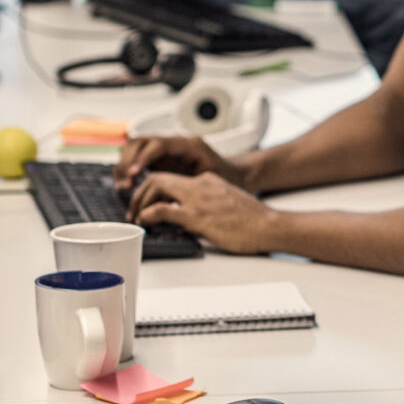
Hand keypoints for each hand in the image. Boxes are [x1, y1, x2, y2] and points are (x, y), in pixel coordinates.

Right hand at [115, 134, 246, 192]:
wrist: (237, 174)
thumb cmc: (229, 179)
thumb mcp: (215, 182)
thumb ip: (195, 187)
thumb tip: (177, 201)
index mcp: (189, 145)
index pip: (159, 145)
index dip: (144, 158)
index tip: (134, 174)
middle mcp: (175, 144)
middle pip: (141, 142)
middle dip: (129, 162)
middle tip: (126, 184)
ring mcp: (167, 150)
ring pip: (136, 148)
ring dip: (125, 165)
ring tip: (123, 186)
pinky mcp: (162, 159)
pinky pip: (139, 158)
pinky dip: (129, 169)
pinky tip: (127, 185)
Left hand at [126, 170, 283, 255]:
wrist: (269, 226)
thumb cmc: (253, 221)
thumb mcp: (227, 205)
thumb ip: (207, 206)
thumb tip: (188, 220)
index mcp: (208, 180)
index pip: (173, 177)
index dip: (154, 189)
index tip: (147, 201)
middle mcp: (200, 184)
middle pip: (158, 177)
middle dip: (140, 192)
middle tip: (134, 209)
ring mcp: (197, 199)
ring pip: (156, 186)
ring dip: (139, 201)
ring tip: (136, 216)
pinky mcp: (196, 216)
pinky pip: (162, 210)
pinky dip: (148, 214)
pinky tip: (145, 222)